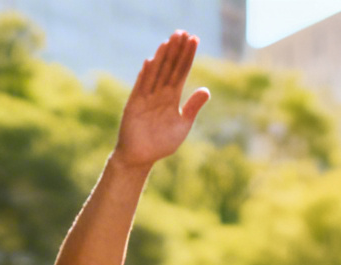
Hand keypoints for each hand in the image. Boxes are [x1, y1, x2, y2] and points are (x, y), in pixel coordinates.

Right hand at [114, 30, 208, 167]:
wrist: (141, 157)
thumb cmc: (162, 143)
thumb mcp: (182, 124)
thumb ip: (193, 107)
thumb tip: (206, 90)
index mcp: (172, 98)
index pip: (181, 72)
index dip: (187, 56)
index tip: (194, 40)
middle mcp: (160, 94)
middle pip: (169, 67)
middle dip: (176, 50)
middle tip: (182, 32)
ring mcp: (146, 97)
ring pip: (156, 73)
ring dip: (162, 57)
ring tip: (169, 41)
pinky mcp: (134, 105)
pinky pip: (141, 87)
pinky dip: (145, 75)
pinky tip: (151, 61)